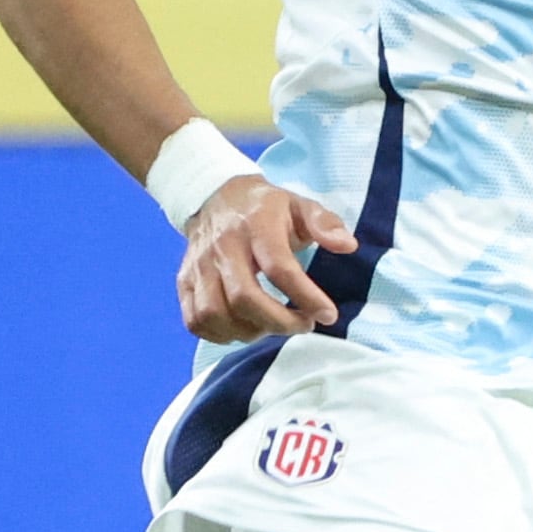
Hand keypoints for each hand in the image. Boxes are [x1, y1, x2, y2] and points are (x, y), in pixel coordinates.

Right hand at [176, 174, 357, 341]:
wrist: (214, 197)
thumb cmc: (265, 209)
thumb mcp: (299, 205)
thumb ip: (325, 224)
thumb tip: (348, 245)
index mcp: (255, 225)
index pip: (279, 267)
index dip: (305, 296)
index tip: (327, 314)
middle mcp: (222, 247)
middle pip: (243, 297)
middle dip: (279, 322)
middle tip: (304, 326)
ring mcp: (198, 266)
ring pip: (216, 314)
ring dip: (249, 331)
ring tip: (273, 326)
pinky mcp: (184, 281)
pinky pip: (195, 321)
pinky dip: (220, 334)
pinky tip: (244, 328)